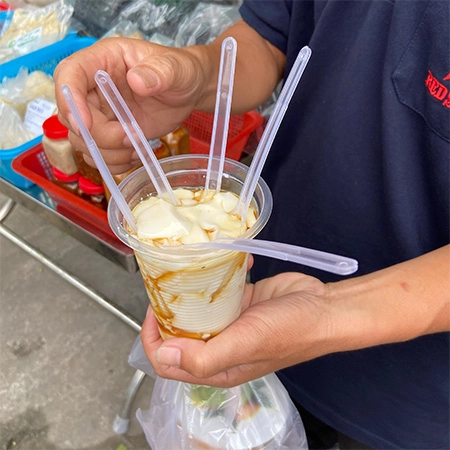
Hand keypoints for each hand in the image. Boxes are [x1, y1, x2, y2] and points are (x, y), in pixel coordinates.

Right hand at [54, 37, 209, 172]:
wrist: (187, 92)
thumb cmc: (179, 72)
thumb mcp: (175, 68)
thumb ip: (159, 72)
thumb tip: (137, 81)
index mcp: (101, 61)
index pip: (68, 75)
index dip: (70, 102)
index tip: (86, 126)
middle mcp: (93, 88)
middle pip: (73, 117)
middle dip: (100, 136)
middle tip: (132, 138)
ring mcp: (100, 113)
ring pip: (84, 142)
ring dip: (110, 153)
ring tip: (139, 146)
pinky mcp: (110, 134)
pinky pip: (99, 156)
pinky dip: (116, 163)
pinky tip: (137, 154)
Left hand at [141, 245, 449, 387]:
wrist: (324, 307)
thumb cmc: (290, 330)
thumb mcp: (246, 345)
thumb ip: (204, 356)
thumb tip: (163, 355)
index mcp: (216, 367)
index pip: (168, 361)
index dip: (153, 340)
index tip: (152, 311)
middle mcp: (219, 346)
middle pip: (178, 333)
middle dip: (167, 311)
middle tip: (168, 285)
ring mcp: (229, 323)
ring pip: (195, 310)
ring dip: (190, 291)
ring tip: (189, 268)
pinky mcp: (240, 302)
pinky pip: (218, 290)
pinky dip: (217, 276)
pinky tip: (227, 263)